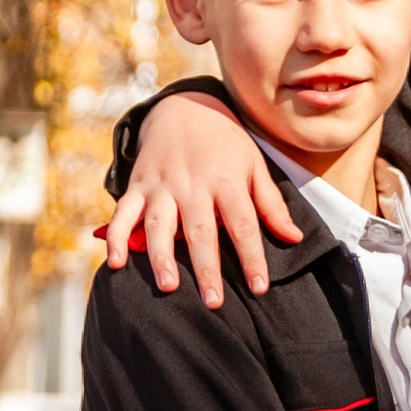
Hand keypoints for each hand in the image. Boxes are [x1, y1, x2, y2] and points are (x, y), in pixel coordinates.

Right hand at [99, 90, 301, 304]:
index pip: (243, 224)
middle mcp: (192, 184)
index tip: (259, 288)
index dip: (252, 257)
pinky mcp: (137, 186)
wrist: (183, 108)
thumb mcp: (254, 166)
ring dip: (161, 256)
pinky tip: (115, 263)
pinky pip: (123, 213)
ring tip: (168, 286)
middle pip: (200, 230)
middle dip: (206, 268)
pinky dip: (116, 237)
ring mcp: (161, 185)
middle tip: (213, 302)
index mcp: (226, 180)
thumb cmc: (225, 145)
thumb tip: (295, 237)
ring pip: (160, 224)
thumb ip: (271, 204)